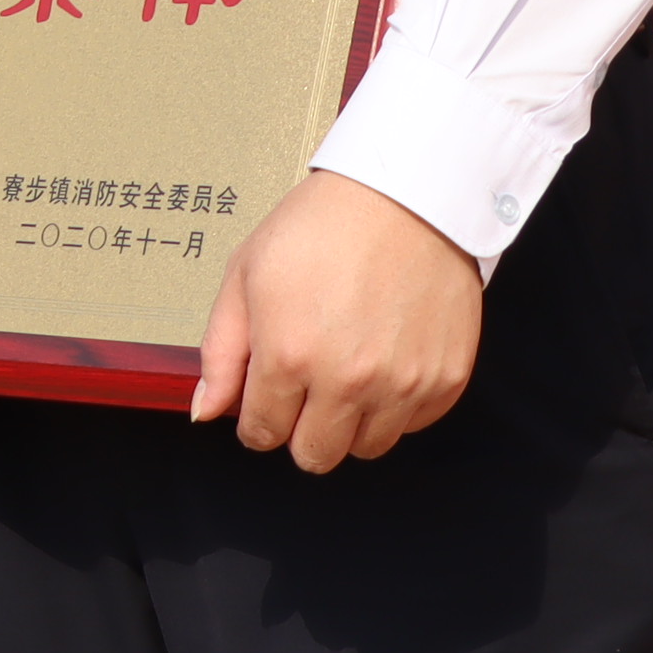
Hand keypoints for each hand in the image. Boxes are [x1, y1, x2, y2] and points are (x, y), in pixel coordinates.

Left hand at [190, 168, 482, 468]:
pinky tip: (382, 362)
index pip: (262, 433)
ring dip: (348, 422)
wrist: (400, 197)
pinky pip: (412, 425)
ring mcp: (402, 385)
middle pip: (315, 456)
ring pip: (366, 449)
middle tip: (302, 388)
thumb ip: (221, 354)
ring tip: (344, 370)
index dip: (256, 419)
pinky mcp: (445, 379)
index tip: (264, 399)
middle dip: (299, 429)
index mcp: (289, 357)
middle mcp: (347, 382)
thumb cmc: (319, 228)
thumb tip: (206, 411)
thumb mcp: (244, 277)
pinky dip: (394, 407)